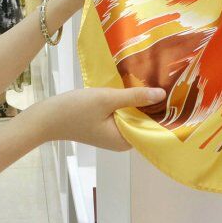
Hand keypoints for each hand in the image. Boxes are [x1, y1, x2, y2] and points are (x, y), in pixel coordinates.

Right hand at [32, 87, 165, 150]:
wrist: (45, 117)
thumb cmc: (75, 110)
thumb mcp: (106, 99)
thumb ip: (134, 97)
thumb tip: (162, 94)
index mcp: (124, 140)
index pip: (153, 128)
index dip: (164, 112)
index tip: (176, 95)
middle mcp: (121, 141)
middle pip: (143, 122)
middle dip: (153, 105)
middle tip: (168, 82)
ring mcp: (111, 134)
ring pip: (132, 117)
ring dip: (139, 102)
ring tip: (154, 81)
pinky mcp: (103, 126)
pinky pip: (122, 115)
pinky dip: (127, 103)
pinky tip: (132, 87)